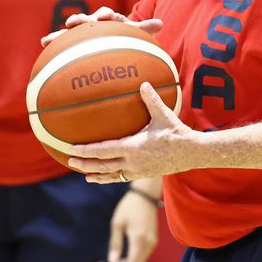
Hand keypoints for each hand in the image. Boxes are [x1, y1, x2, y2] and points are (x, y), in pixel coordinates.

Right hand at [41, 6, 163, 45]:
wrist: (111, 34)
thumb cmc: (123, 34)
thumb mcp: (134, 32)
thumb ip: (144, 28)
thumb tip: (161, 23)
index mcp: (109, 18)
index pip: (107, 14)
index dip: (105, 15)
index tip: (104, 17)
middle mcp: (93, 21)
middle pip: (85, 19)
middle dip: (79, 20)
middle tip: (73, 22)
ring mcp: (82, 29)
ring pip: (70, 30)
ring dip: (61, 32)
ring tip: (49, 38)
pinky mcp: (74, 39)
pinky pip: (62, 39)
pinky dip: (54, 40)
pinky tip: (43, 43)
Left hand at [69, 83, 194, 180]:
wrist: (191, 153)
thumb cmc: (176, 133)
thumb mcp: (163, 115)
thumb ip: (151, 100)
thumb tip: (143, 83)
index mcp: (133, 147)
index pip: (103, 150)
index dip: (86, 150)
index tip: (72, 149)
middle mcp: (132, 162)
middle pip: (102, 166)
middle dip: (85, 164)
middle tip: (70, 161)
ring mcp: (137, 170)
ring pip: (111, 175)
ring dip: (96, 175)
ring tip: (85, 175)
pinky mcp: (143, 174)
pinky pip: (122, 178)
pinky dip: (111, 178)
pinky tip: (106, 177)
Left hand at [108, 189, 159, 261]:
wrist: (145, 196)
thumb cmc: (128, 207)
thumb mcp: (117, 224)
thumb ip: (115, 244)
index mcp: (138, 237)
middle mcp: (149, 242)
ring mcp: (153, 242)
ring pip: (141, 261)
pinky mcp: (153, 240)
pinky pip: (143, 255)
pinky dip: (134, 261)